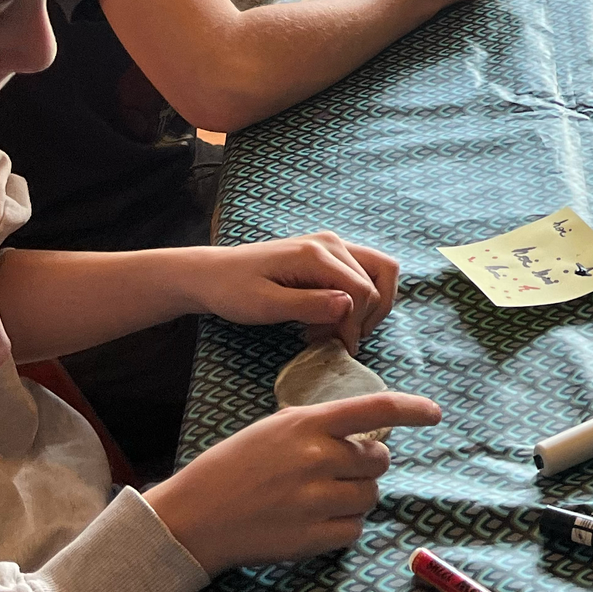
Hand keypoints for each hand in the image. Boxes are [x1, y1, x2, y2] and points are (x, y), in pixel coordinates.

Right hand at [147, 390, 440, 573]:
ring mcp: (315, 500)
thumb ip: (318, 427)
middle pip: (377, 462)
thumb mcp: (273, 429)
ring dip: (355, 497)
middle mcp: (316, 458)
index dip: (412, 409)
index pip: (376, 409)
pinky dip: (342, 528)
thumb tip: (365, 434)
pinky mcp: (311, 537)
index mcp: (306, 424)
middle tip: (336, 472)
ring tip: (319, 498)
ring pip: (369, 497)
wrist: (191, 517)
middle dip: (366, 466)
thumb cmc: (230, 468)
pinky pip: (354, 531)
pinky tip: (314, 522)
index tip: (434, 414)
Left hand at [180, 235, 399, 354]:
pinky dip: (359, 299)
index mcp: (316, 253)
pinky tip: (330, 319)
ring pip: (380, 271)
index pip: (361, 290)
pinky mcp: (328, 254)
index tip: (338, 349)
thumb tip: (349, 305)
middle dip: (367, 315)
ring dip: (370, 305)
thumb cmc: (233, 292)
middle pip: (381, 276)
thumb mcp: (264, 306)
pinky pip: (363, 273)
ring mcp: (332, 244)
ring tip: (338, 330)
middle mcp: (331, 242)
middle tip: (338, 340)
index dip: (355, 325)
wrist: (212, 275)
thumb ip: (308, 305)